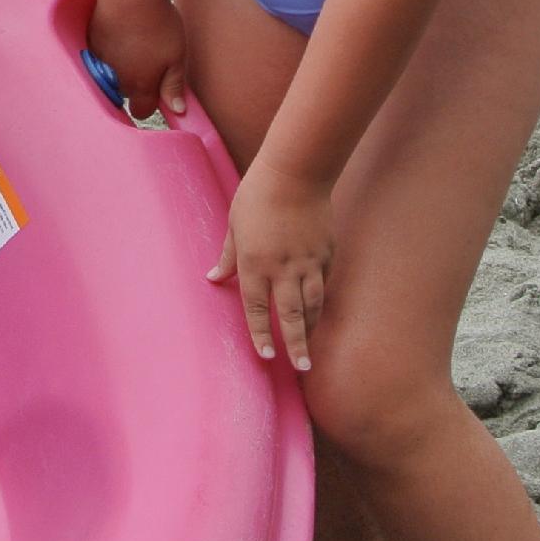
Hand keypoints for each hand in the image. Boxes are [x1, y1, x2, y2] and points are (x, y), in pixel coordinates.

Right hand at [87, 0, 188, 121]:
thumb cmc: (157, 25)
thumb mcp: (176, 56)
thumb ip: (174, 86)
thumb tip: (178, 111)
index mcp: (140, 86)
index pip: (142, 111)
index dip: (152, 101)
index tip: (158, 87)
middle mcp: (117, 80)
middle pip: (126, 93)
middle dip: (135, 82)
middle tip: (148, 57)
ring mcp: (100, 63)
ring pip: (111, 74)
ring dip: (120, 66)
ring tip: (133, 42)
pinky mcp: (90, 45)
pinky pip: (99, 57)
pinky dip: (108, 50)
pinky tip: (119, 33)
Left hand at [210, 160, 331, 369]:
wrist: (295, 173)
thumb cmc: (256, 196)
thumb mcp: (234, 225)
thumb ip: (227, 256)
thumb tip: (212, 278)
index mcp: (255, 262)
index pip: (257, 308)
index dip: (261, 335)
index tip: (267, 357)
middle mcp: (283, 267)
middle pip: (291, 315)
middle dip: (296, 345)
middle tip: (300, 368)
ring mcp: (309, 261)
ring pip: (313, 303)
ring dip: (311, 328)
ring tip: (310, 349)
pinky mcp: (327, 252)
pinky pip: (323, 282)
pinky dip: (320, 298)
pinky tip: (317, 310)